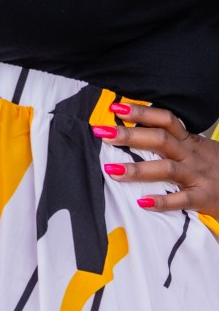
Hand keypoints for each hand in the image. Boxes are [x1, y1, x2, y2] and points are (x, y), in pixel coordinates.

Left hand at [92, 103, 218, 217]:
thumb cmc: (216, 168)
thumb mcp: (197, 149)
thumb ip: (173, 142)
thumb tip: (136, 132)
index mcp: (189, 141)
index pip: (165, 120)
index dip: (141, 113)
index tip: (116, 108)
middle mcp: (191, 155)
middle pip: (160, 140)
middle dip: (130, 135)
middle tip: (103, 132)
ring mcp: (197, 176)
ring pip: (166, 169)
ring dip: (137, 169)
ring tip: (111, 171)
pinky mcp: (203, 198)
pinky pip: (181, 200)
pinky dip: (162, 201)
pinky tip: (142, 202)